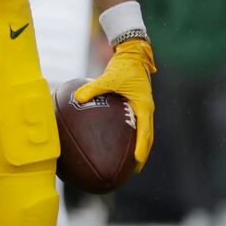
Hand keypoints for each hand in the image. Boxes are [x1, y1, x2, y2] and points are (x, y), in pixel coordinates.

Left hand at [74, 38, 155, 169]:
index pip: (145, 131)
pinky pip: (138, 124)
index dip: (142, 147)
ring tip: (130, 162)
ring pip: (145, 132)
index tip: (137, 161)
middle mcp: (147, 109)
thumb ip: (93, 88)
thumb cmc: (123, 66)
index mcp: (144, 106)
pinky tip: (120, 141)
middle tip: (134, 170)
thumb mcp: (109, 77)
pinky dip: (133, 135)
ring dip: (140, 147)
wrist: (134, 54)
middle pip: (148, 137)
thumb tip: (77, 98)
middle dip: (142, 154)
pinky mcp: (139, 105)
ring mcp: (144, 108)